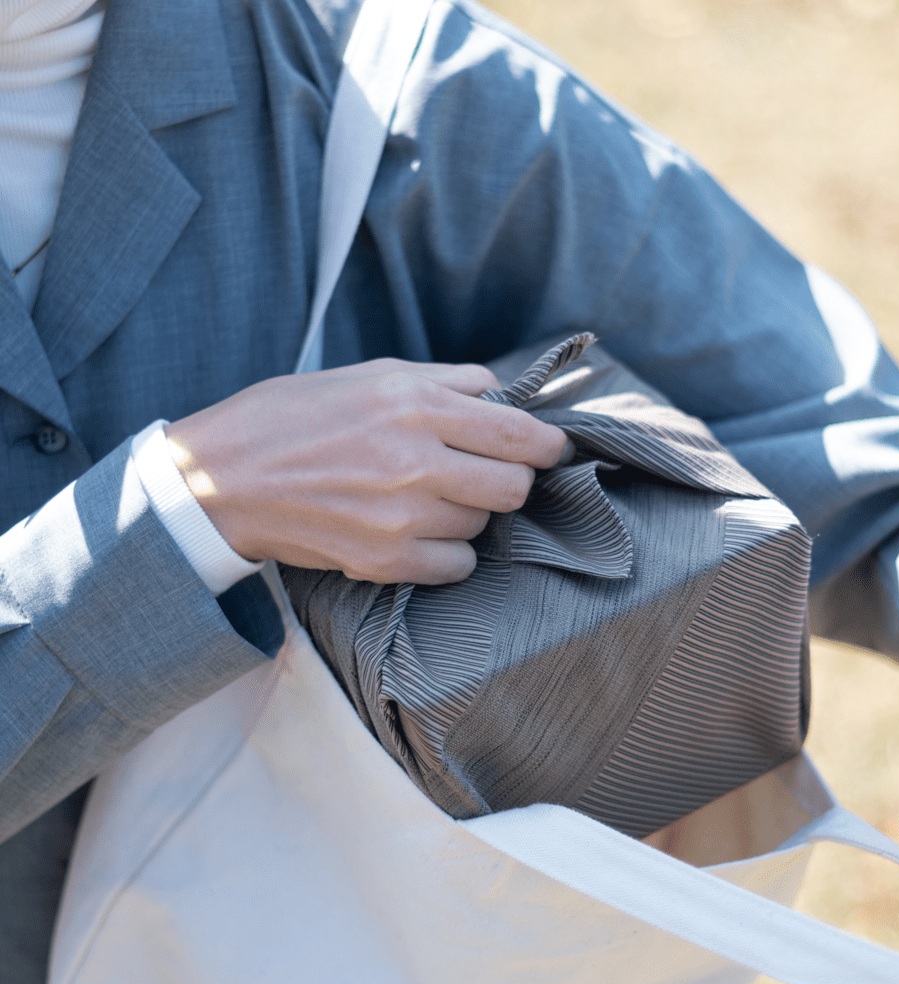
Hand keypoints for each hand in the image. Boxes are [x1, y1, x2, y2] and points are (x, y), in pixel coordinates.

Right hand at [166, 358, 567, 583]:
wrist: (221, 480)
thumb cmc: (292, 418)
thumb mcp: (370, 376)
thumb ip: (446, 383)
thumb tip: (502, 394)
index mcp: (414, 405)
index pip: (518, 434)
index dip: (548, 445)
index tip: (550, 449)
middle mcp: (415, 461)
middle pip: (514, 488)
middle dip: (509, 480)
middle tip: (483, 474)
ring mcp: (401, 517)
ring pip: (482, 526)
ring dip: (467, 514)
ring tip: (424, 498)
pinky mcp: (385, 561)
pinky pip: (456, 566)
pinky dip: (446, 552)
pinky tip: (413, 531)